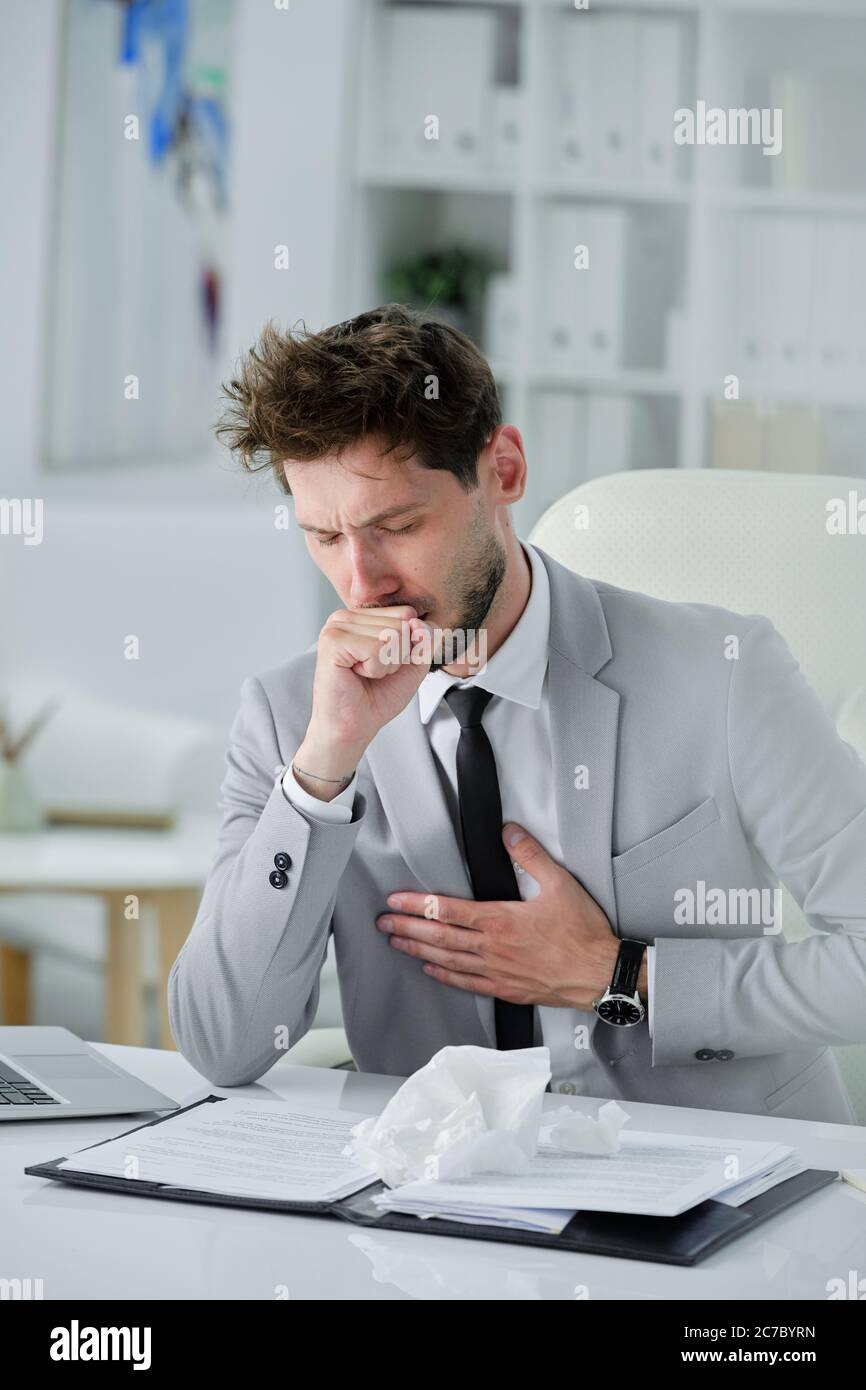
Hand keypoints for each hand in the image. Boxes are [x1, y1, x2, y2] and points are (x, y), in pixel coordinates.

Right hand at [294, 605, 431, 799]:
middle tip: (374, 672)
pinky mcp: (332, 641)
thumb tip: (418, 621)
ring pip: (392, 635)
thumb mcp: (413, 663)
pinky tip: (356, 674)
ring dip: (386, 664)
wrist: (354, 726)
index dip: (408, 647)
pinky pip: (377, 649)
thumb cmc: (377, 697)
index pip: (408, 614)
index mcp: (363, 617)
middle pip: (402, 624)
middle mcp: (347, 616)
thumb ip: (424, 639)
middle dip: (397, 657)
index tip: (386, 664)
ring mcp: (336, 626)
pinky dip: (375, 669)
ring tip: (365, 674)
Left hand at [376, 823, 633, 1011]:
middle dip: (406, 928)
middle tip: (383, 923)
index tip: (396, 900)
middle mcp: (492, 948)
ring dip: (418, 950)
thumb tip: (510, 832)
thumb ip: (531, 855)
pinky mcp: (506, 989)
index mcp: (501, 920)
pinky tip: (432, 970)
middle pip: (439, 937)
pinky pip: (467, 983)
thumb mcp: (561, 884)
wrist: (600, 974)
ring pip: (447, 960)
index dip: (417, 904)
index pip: (448, 910)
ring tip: (396, 943)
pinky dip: (444, 975)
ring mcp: (497, 971)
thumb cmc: (584, 934)